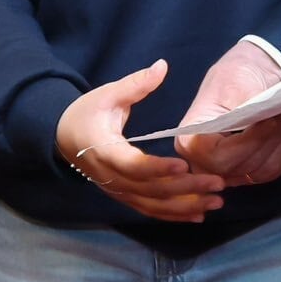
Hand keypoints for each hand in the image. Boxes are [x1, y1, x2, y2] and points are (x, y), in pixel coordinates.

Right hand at [57, 60, 225, 221]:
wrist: (62, 137)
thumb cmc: (87, 113)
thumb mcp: (107, 95)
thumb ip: (135, 84)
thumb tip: (162, 66)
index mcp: (105, 150)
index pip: (133, 165)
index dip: (158, 168)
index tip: (184, 164)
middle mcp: (111, 177)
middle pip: (150, 190)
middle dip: (186, 189)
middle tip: (218, 184)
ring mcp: (117, 190)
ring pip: (152, 205)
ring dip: (185, 206)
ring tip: (216, 203)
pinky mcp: (124, 196)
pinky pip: (149, 210)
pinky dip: (173, 215)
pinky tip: (198, 215)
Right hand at [176, 40, 280, 185]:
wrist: (255, 75)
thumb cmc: (239, 74)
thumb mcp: (235, 81)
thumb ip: (242, 108)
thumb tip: (258, 121)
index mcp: (190, 139)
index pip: (218, 158)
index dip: (246, 143)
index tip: (269, 121)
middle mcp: (204, 161)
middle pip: (240, 167)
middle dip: (266, 140)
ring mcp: (228, 169)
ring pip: (260, 170)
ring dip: (278, 141)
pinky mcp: (251, 170)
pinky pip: (274, 168)